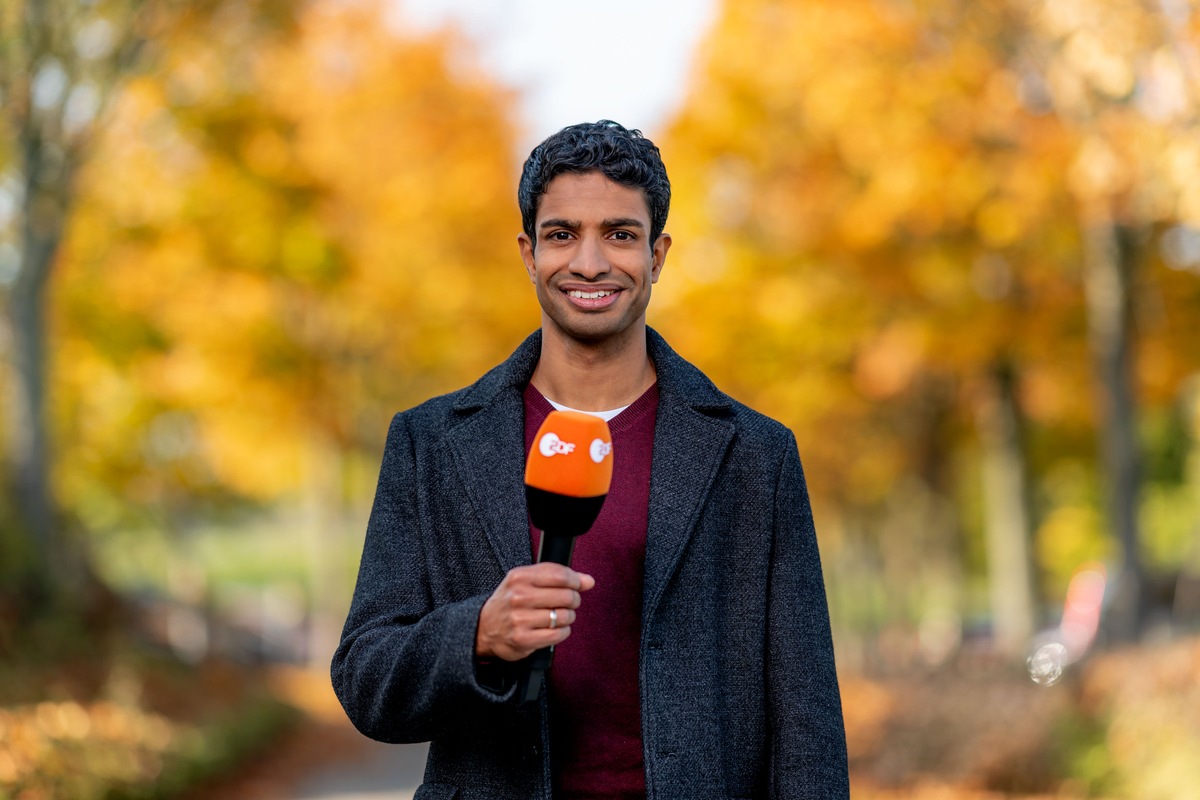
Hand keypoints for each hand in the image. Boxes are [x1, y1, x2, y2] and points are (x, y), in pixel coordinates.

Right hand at [475, 563, 594, 661]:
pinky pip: (558, 634)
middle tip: (569, 602)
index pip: (559, 574)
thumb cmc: (509, 602)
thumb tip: (588, 580)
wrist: (483, 628)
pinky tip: (556, 628)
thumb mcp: (527, 581)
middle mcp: (519, 596)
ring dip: (568, 617)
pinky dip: (563, 632)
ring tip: (561, 616)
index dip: (575, 580)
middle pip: (565, 595)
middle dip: (574, 599)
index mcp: (519, 577)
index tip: (578, 585)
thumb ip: (558, 577)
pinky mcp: (524, 639)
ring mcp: (520, 619)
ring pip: (564, 616)